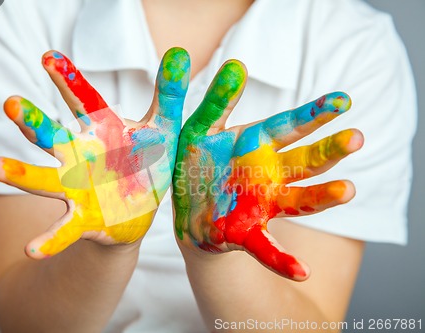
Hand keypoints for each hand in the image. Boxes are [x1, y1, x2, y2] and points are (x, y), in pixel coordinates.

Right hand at [0, 48, 189, 258]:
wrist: (139, 210)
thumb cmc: (147, 161)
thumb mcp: (164, 128)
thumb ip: (168, 94)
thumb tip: (178, 53)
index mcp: (101, 131)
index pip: (84, 101)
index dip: (68, 79)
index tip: (49, 57)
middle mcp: (80, 156)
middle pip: (53, 137)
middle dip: (33, 122)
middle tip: (10, 104)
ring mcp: (77, 188)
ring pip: (47, 180)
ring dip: (24, 175)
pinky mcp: (83, 219)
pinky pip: (64, 230)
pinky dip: (49, 239)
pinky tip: (32, 248)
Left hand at [173, 60, 363, 280]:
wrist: (184, 206)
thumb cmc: (194, 162)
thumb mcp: (199, 128)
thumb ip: (216, 101)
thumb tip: (238, 65)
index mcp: (255, 145)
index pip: (289, 126)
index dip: (314, 113)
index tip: (342, 100)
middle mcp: (267, 174)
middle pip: (304, 162)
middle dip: (328, 150)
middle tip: (355, 137)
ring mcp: (261, 205)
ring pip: (298, 201)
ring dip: (323, 197)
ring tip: (347, 190)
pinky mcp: (245, 233)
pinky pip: (266, 248)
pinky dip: (283, 260)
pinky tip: (301, 271)